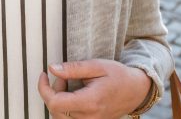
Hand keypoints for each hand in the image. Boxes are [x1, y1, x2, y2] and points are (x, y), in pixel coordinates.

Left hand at [38, 59, 152, 118]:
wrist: (136, 91)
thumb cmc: (118, 76)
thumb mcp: (97, 66)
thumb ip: (73, 68)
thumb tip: (52, 68)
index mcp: (90, 102)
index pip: (55, 103)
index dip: (44, 89)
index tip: (44, 75)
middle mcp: (89, 117)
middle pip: (55, 111)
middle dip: (52, 91)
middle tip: (62, 77)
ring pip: (61, 117)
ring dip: (58, 100)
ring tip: (68, 85)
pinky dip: (65, 107)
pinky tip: (72, 95)